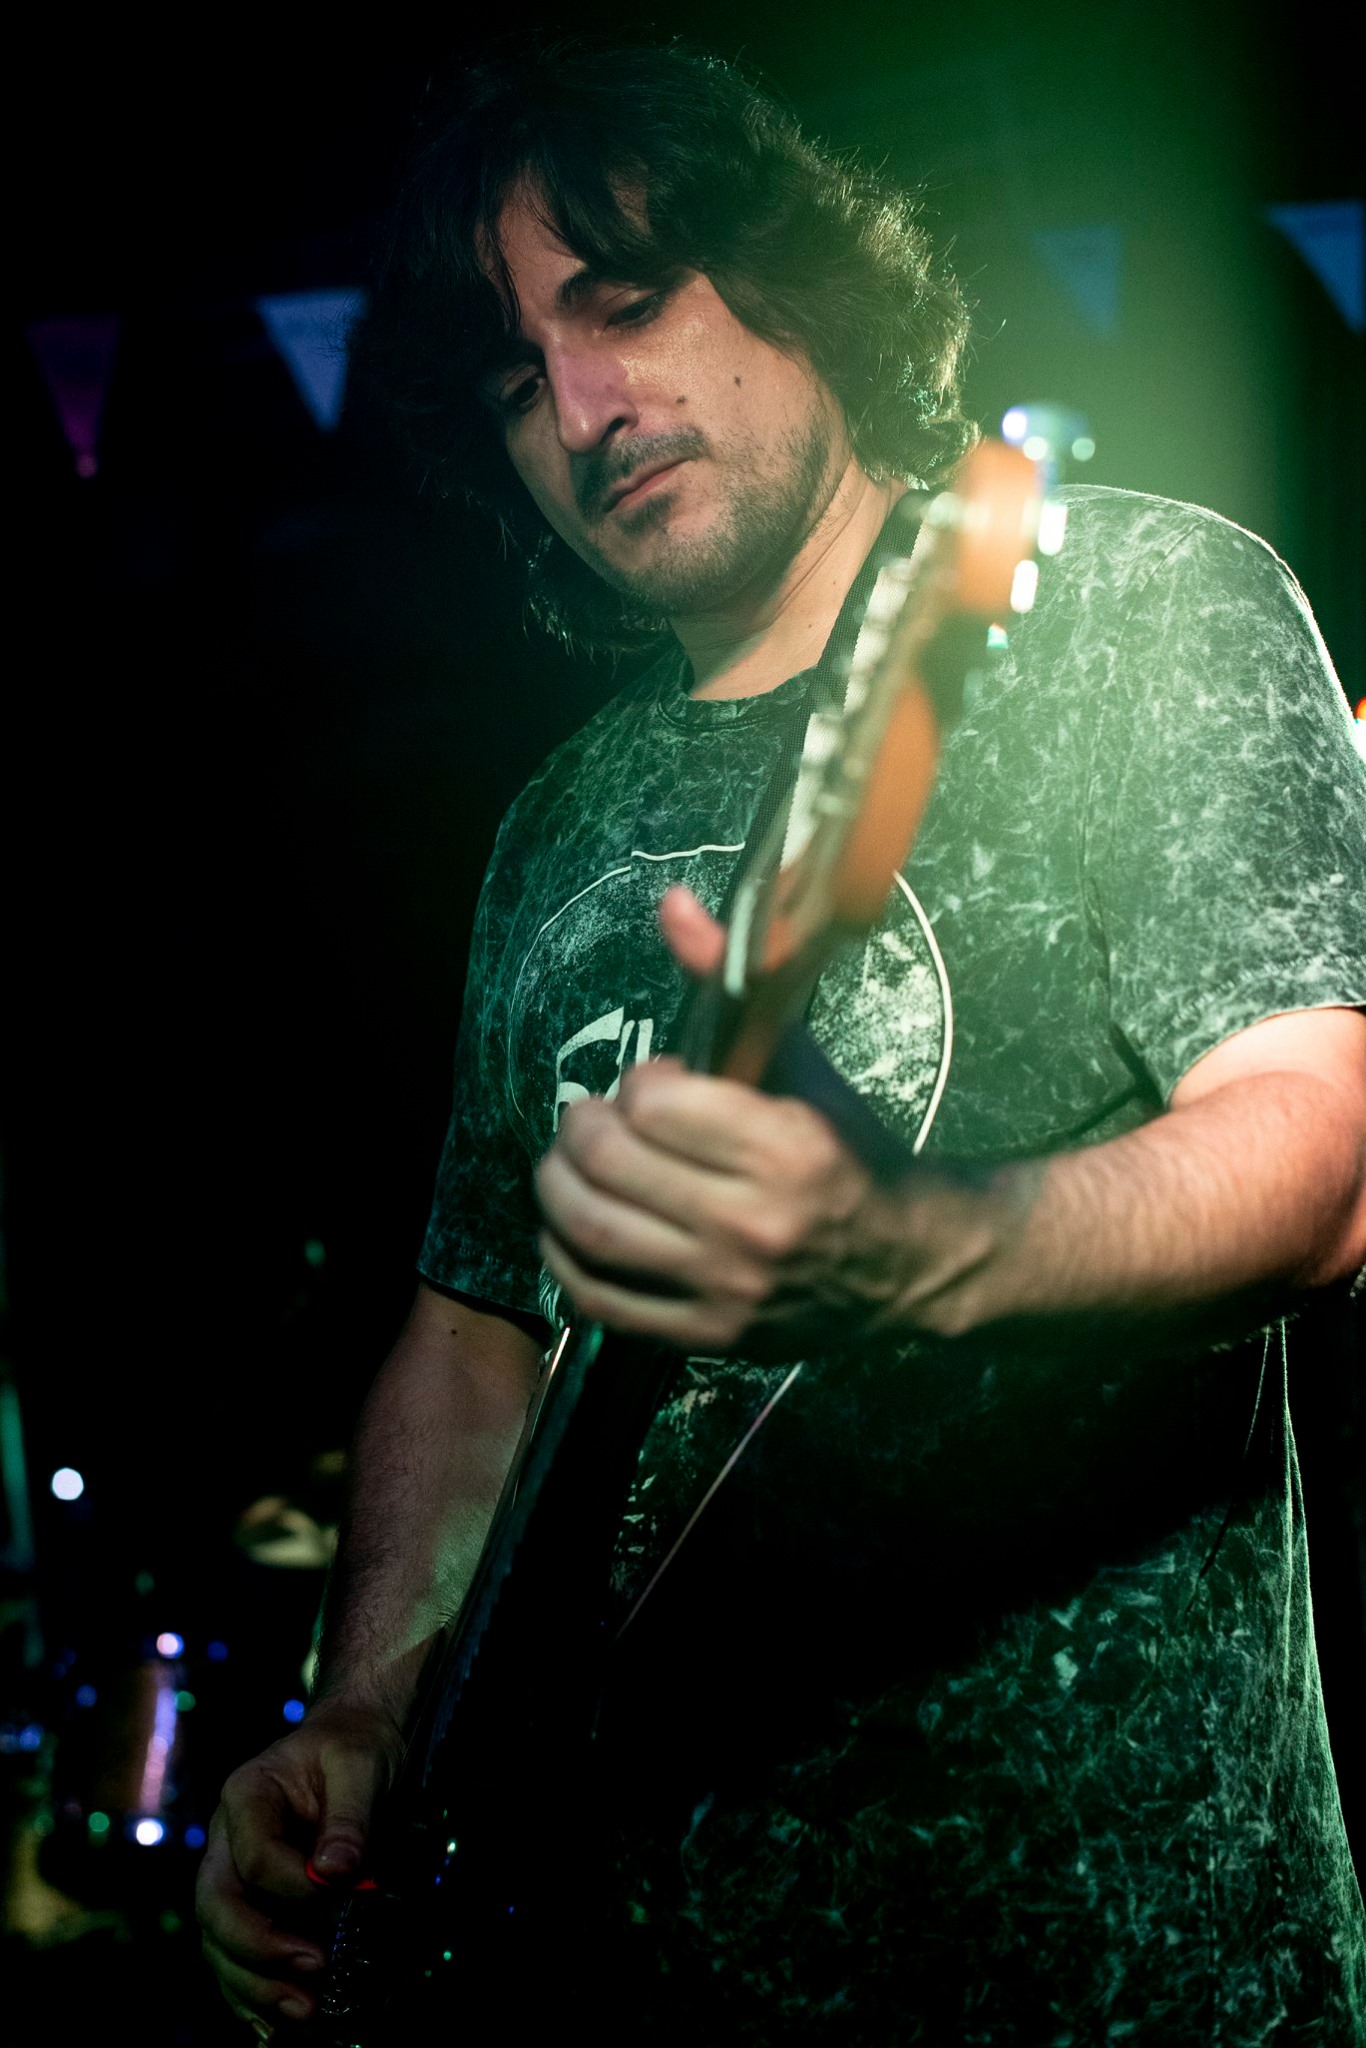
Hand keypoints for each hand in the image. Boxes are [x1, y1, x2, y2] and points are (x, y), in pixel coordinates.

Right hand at [196, 1697, 402, 2032]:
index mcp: (246, 1796)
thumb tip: (337, 1872)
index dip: (294, 1886)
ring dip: (255, 1985)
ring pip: (219, 1942)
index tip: (344, 1895)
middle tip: (314, 1968)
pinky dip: (250, 1996)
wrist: (351, 1743)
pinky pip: (234, 1958)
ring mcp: (232, 1876)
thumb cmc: (354, 1747)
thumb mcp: (361, 1764)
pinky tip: (275, 2030)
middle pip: (217, 1906)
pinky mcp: (251, 1906)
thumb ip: (349, 1815)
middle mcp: (225, 1841)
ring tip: (304, 2013)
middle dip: (260, 1949)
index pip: (255, 1856)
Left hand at [534, 888, 1010, 1352]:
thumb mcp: (798, 1061)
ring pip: (589, 1230)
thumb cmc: (849, 1150)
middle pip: (607, 1163)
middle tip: (598, 1121)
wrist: (911, 1261)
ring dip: (557, 1186)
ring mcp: (726, 1286)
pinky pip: (600, 1299)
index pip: (653, 1102)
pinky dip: (563, 1258)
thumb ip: (729, 982)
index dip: (641, 1083)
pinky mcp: (709, 1334)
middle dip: (585, 1127)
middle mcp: (753, 1222)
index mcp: (784, 1146)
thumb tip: (671, 904)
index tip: (659, 1086)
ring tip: (573, 1165)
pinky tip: (570, 1229)